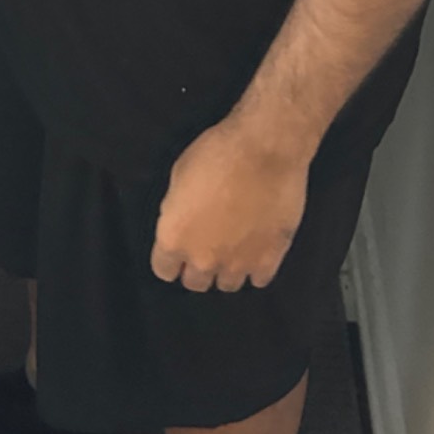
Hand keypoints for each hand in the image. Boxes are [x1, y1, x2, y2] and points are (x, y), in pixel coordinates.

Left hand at [150, 117, 309, 292]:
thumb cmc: (218, 152)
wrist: (266, 148)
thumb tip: (182, 220)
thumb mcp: (180, 173)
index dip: (171, 259)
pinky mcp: (270, 259)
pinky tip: (257, 249)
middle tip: (208, 245)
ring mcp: (238, 263)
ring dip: (227, 269)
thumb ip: (176, 208)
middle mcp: (203, 259)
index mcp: (174, 238)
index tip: (180, 247)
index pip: (164, 270)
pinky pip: (258, 280)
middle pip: (195, 283)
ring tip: (234, 248)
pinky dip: (256, 268)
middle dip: (198, 267)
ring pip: (227, 285)